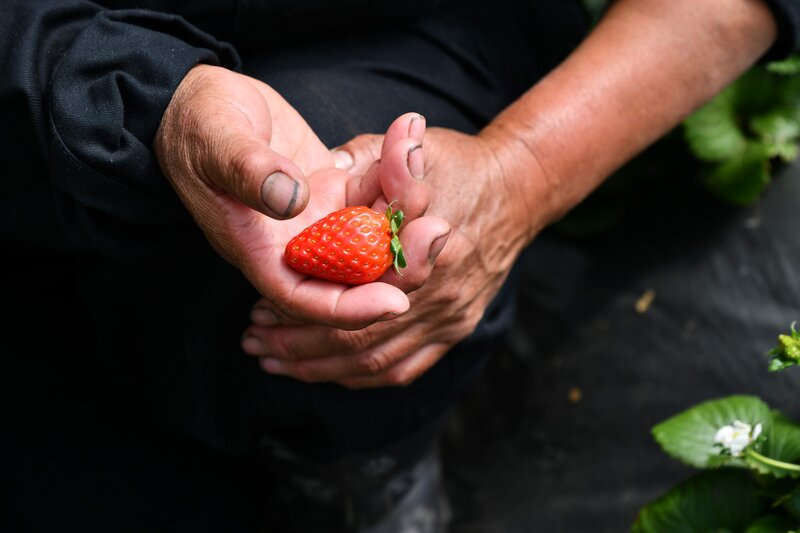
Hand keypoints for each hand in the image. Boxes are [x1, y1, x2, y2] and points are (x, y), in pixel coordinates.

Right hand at [155, 66, 444, 327]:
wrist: (204, 102)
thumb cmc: (197, 127)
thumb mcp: (216, 145)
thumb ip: (249, 172)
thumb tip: (291, 199)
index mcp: (262, 253)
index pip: (309, 301)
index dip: (352, 309)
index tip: (395, 301)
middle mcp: (299, 246)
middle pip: (359, 274)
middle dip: (402, 256)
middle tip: (437, 225)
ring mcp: (322, 220)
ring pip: (377, 231)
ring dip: (406, 199)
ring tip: (411, 148)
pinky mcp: (336, 191)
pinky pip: (377, 193)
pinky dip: (396, 169)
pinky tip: (406, 133)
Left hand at [242, 127, 541, 386]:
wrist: (518, 190)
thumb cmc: (460, 165)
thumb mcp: (420, 150)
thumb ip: (378, 158)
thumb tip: (333, 162)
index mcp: (425, 248)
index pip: (351, 297)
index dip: (300, 310)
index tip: (259, 309)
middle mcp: (440, 292)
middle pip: (357, 339)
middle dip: (298, 347)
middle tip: (255, 342)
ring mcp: (451, 316)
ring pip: (374, 362)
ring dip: (320, 367)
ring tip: (275, 361)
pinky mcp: (457, 328)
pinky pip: (404, 368)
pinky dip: (360, 376)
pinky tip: (327, 372)